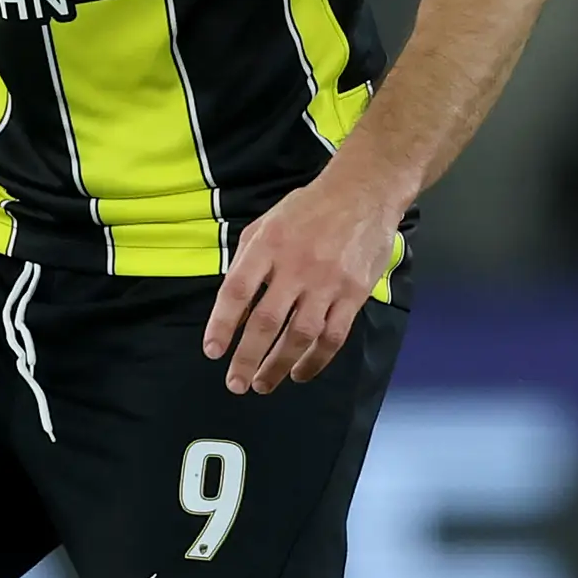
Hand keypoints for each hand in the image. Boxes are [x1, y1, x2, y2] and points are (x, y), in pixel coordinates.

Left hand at [203, 161, 403, 394]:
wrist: (363, 193)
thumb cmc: (307, 209)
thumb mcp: (266, 225)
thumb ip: (246, 264)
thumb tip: (233, 311)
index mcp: (268, 245)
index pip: (237, 291)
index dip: (222, 324)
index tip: (213, 351)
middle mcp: (296, 266)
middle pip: (266, 322)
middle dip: (247, 358)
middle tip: (236, 384)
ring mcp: (328, 282)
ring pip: (299, 336)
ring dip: (278, 366)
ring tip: (263, 384)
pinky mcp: (354, 294)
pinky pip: (332, 336)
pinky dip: (315, 361)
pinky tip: (300, 373)